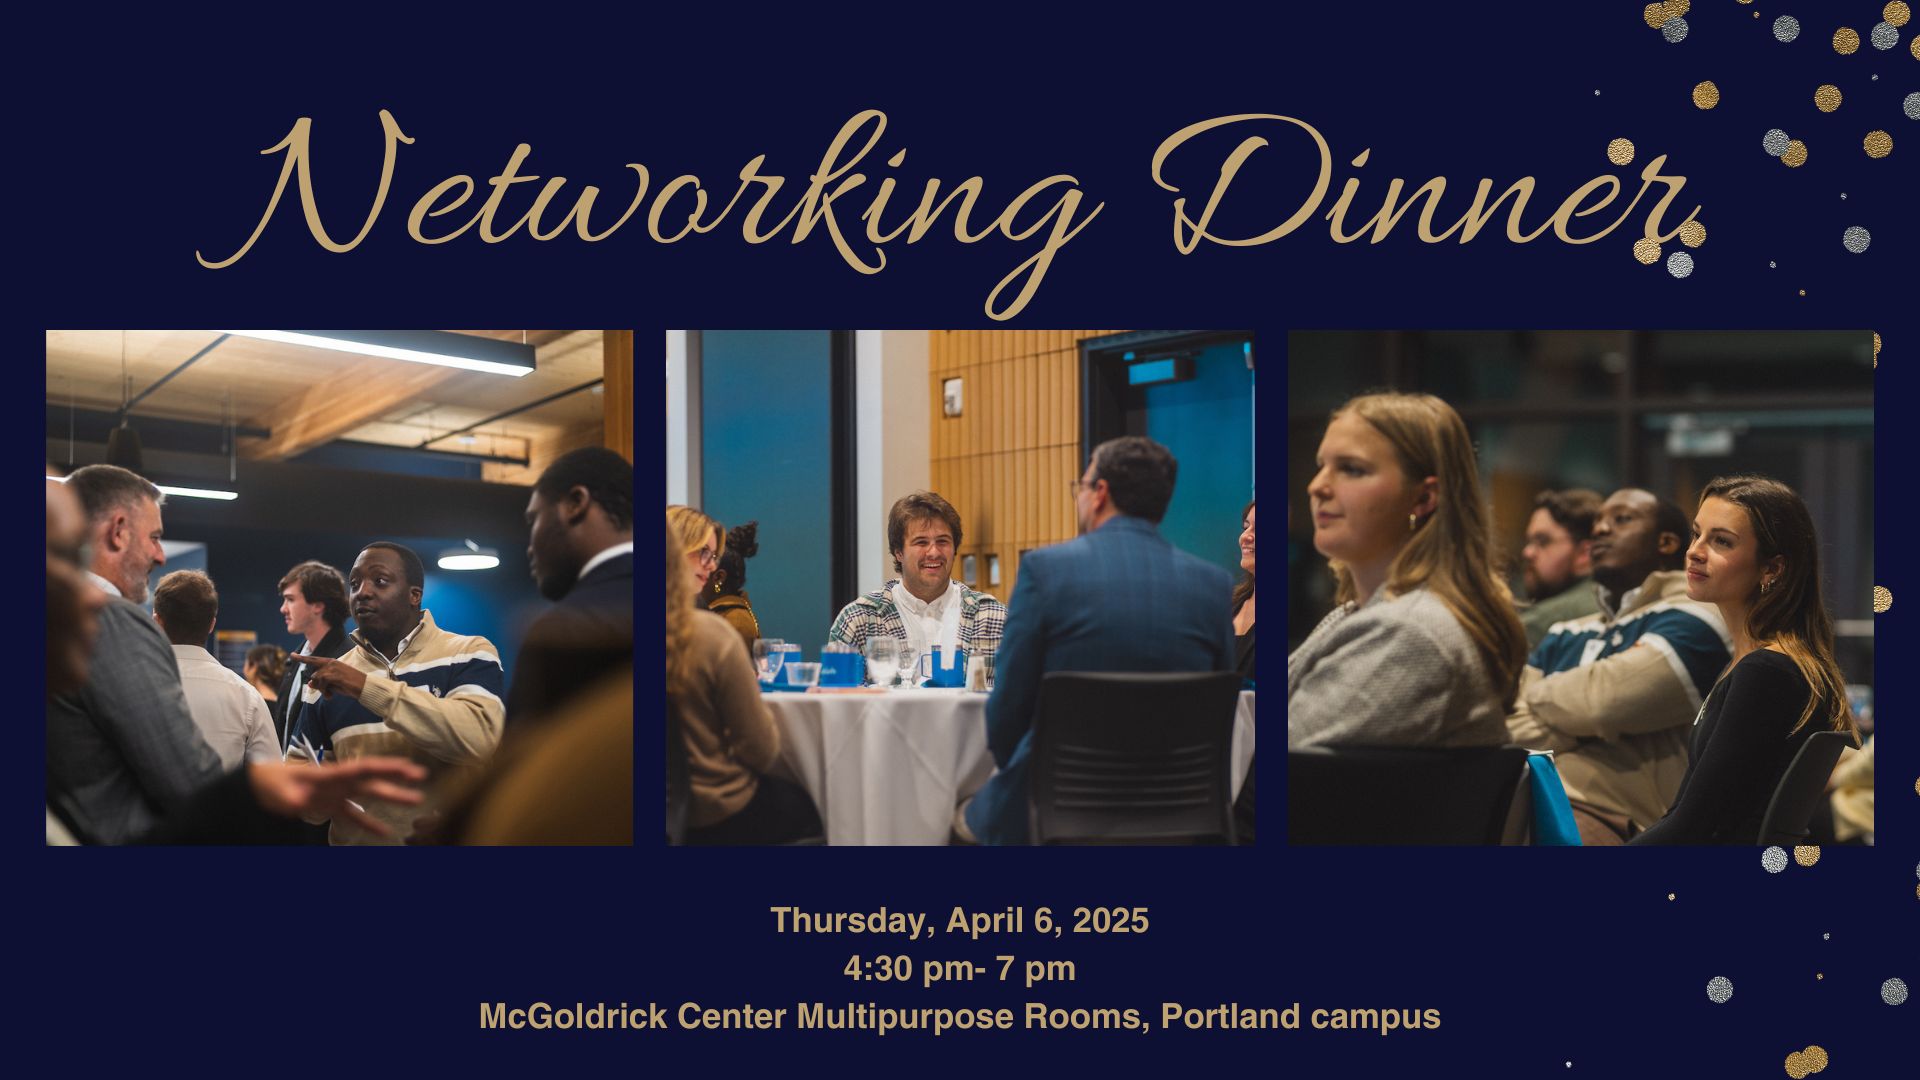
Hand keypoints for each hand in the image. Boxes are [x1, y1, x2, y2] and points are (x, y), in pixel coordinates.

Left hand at [247, 758, 426, 837]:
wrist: (259, 785)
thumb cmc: (270, 782)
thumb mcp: (279, 789)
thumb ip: (292, 796)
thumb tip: (301, 802)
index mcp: (330, 774)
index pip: (363, 768)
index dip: (386, 767)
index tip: (407, 766)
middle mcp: (339, 782)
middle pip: (373, 779)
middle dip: (398, 778)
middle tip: (422, 778)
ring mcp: (337, 793)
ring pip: (370, 794)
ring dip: (392, 796)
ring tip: (415, 799)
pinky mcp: (331, 805)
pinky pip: (353, 815)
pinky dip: (369, 822)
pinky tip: (384, 831)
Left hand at [289, 653, 368, 699]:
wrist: (364, 686)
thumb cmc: (350, 685)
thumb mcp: (334, 684)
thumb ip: (322, 682)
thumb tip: (310, 684)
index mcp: (332, 662)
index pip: (314, 659)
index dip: (302, 658)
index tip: (292, 655)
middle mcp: (331, 663)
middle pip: (314, 675)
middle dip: (317, 686)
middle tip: (326, 693)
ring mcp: (333, 668)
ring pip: (316, 679)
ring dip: (321, 689)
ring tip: (330, 695)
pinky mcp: (334, 674)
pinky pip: (321, 683)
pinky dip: (324, 691)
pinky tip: (330, 696)